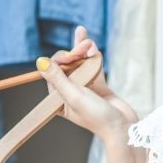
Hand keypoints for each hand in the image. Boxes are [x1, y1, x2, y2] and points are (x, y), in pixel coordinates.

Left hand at [38, 26, 136, 142]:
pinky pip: (92, 67)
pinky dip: (93, 57)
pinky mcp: (97, 86)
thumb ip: (58, 78)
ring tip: (83, 35)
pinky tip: (91, 45)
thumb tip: (40, 62)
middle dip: (75, 53)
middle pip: (67, 65)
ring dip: (83, 50)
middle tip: (86, 46)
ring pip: (80, 64)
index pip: (53, 71)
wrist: (122, 127)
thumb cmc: (97, 117)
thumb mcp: (74, 96)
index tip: (72, 56)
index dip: (61, 59)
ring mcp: (84, 88)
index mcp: (58, 99)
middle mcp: (69, 92)